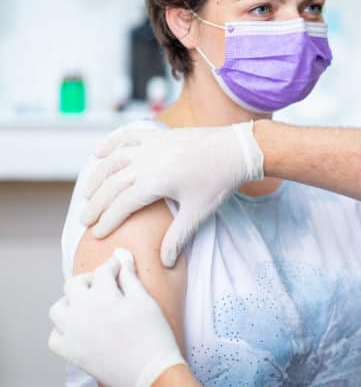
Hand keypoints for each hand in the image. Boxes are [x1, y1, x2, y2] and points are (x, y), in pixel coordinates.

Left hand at [48, 249, 185, 386]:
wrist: (151, 370)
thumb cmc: (153, 336)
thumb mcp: (145, 301)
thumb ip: (129, 277)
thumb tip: (122, 255)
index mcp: (104, 297)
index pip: (102, 271)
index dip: (113, 265)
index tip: (119, 266)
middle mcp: (83, 313)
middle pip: (74, 284)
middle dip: (89, 279)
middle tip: (104, 284)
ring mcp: (73, 333)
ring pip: (58, 308)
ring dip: (71, 302)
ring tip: (88, 305)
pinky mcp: (70, 352)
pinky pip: (55, 336)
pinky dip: (64, 329)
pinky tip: (80, 328)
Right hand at [80, 121, 263, 266]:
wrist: (236, 149)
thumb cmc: (219, 182)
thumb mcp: (199, 212)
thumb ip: (178, 237)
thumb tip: (165, 262)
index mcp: (156, 181)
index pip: (122, 204)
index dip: (107, 220)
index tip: (97, 234)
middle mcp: (147, 161)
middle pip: (111, 184)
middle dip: (96, 204)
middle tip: (85, 221)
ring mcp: (150, 145)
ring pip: (112, 161)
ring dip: (97, 178)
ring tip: (87, 195)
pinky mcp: (157, 135)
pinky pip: (126, 137)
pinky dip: (109, 145)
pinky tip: (98, 155)